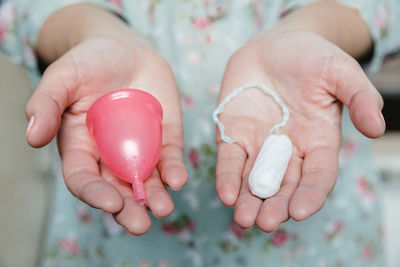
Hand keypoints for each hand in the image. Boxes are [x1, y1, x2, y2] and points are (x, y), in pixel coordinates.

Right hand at [25, 37, 187, 234]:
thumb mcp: (62, 77)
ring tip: (164, 209)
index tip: (110, 202)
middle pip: (118, 189)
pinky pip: (169, 158)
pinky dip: (174, 170)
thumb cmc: (89, 61)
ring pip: (146, 181)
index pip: (84, 178)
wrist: (124, 48)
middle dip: (128, 209)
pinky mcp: (164, 138)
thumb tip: (32, 137)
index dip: (95, 194)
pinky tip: (178, 179)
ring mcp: (140, 148)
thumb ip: (46, 104)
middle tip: (140, 224)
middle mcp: (110, 154)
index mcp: (81, 147)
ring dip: (155, 197)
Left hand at [215, 30, 384, 231]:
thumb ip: (359, 97)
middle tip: (265, 223)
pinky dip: (228, 177)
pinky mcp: (234, 134)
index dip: (310, 194)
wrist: (274, 46)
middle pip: (284, 185)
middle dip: (275, 205)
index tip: (300, 211)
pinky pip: (230, 160)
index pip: (317, 175)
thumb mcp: (340, 71)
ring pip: (254, 179)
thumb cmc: (311, 57)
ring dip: (249, 200)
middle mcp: (288, 149)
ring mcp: (259, 144)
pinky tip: (226, 194)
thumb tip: (376, 128)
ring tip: (243, 219)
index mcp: (318, 141)